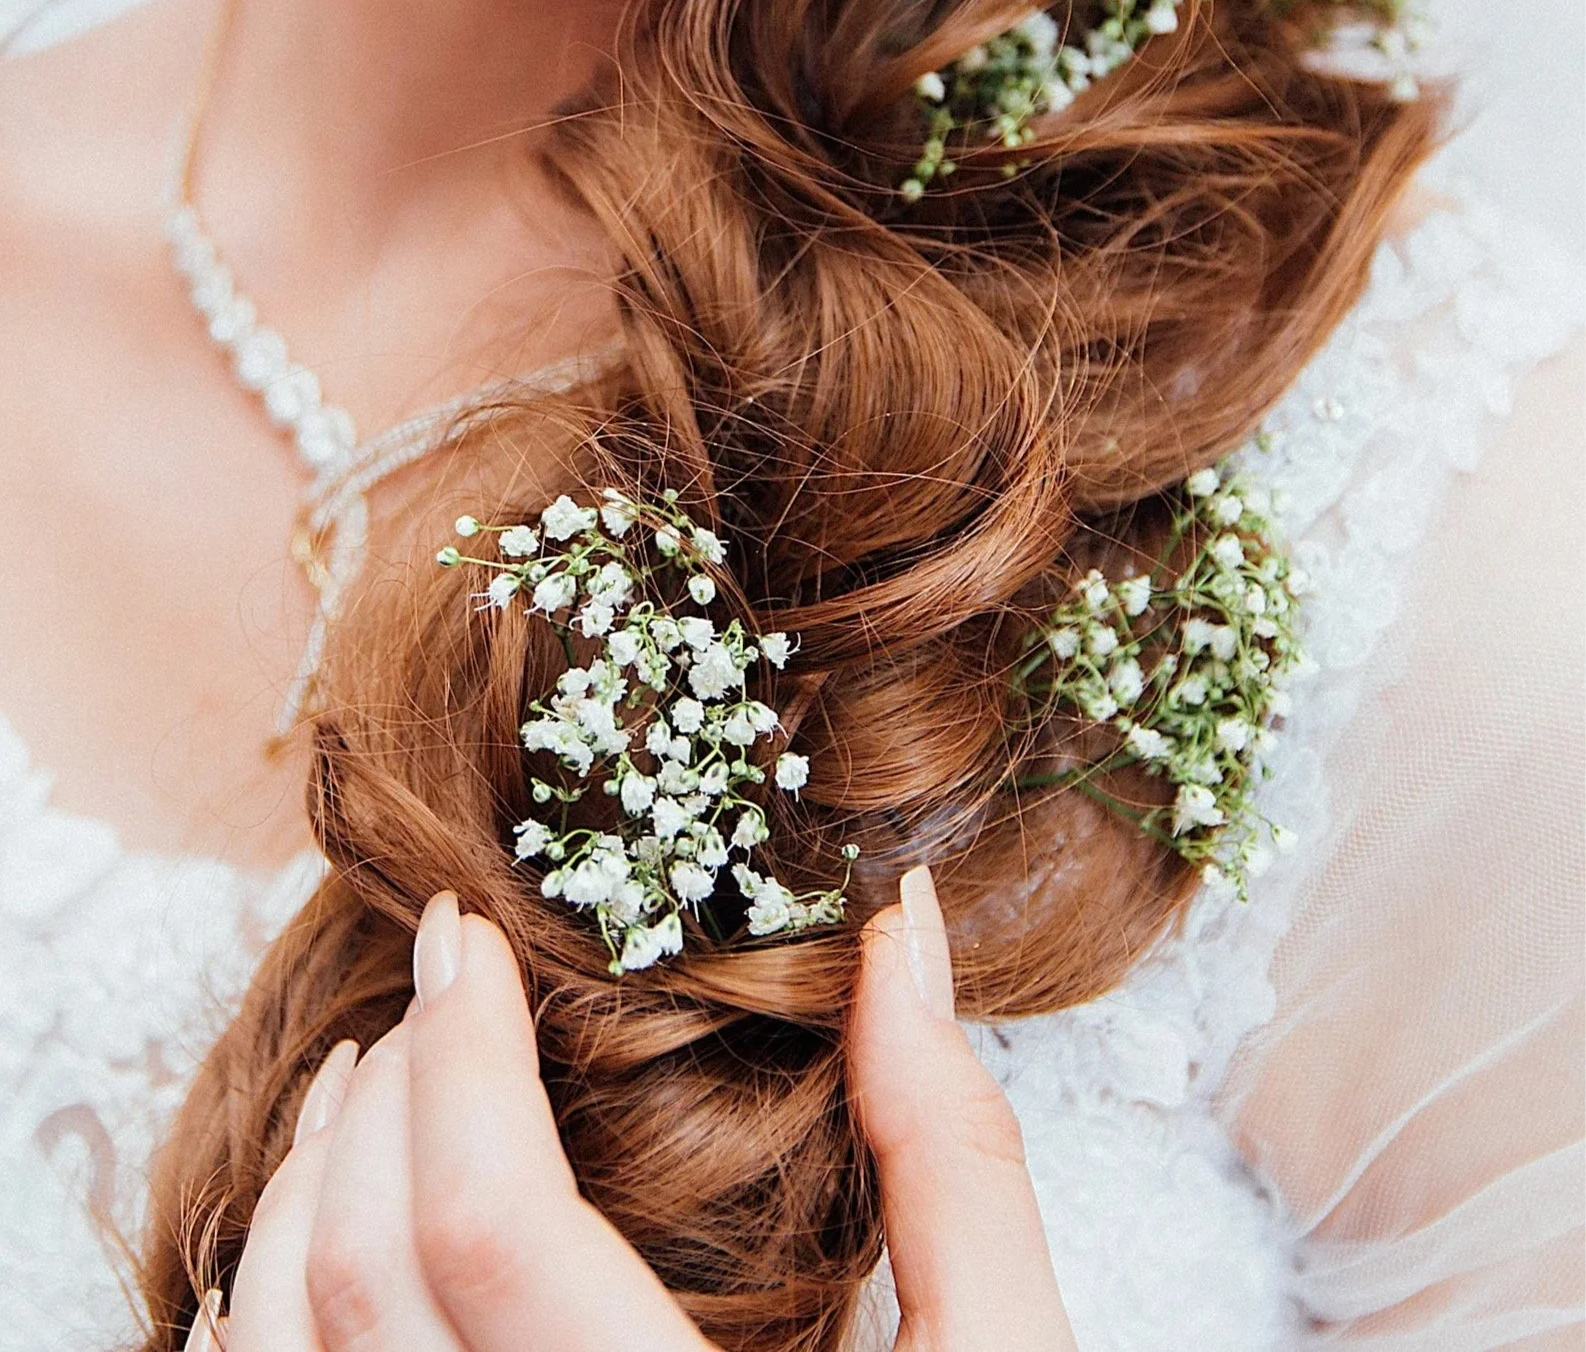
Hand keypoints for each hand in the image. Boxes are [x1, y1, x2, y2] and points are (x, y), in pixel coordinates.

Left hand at [186, 868, 1076, 1350]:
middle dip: (386, 1090)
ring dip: (304, 1187)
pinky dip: (271, 1302)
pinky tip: (334, 1228)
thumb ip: (954, 1159)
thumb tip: (895, 937)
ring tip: (372, 1072)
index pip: (491, 1230)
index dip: (458, 1052)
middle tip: (444, 979)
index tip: (466, 934)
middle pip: (360, 1278)